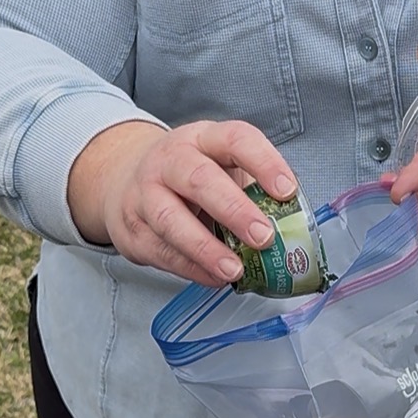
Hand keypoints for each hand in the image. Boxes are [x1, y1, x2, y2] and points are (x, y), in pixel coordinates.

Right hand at [67, 120, 298, 284]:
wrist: (125, 181)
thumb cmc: (189, 179)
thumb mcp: (221, 169)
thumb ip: (253, 193)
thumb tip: (292, 231)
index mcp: (203, 140)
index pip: (236, 140)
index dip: (264, 163)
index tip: (287, 190)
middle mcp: (170, 161)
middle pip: (200, 180)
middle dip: (234, 210)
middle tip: (263, 237)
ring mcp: (146, 194)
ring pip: (172, 220)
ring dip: (206, 248)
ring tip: (235, 270)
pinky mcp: (134, 229)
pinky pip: (163, 251)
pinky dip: (192, 268)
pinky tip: (215, 278)